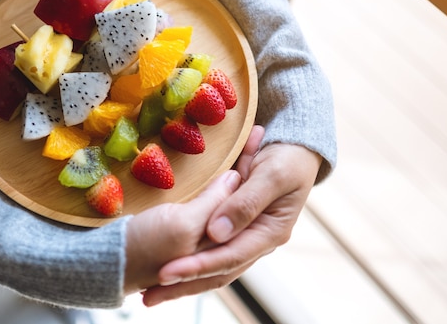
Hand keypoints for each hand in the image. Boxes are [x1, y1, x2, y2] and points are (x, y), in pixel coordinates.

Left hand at [141, 126, 320, 305]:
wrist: (297, 150)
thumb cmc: (288, 159)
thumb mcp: (272, 176)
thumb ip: (245, 203)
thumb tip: (217, 233)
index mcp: (270, 233)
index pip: (228, 257)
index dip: (196, 266)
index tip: (165, 272)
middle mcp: (257, 242)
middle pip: (217, 270)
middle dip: (183, 283)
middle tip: (149, 296)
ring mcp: (246, 237)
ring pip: (213, 266)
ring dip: (183, 280)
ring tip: (152, 294)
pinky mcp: (235, 229)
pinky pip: (211, 251)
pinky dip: (190, 262)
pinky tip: (169, 272)